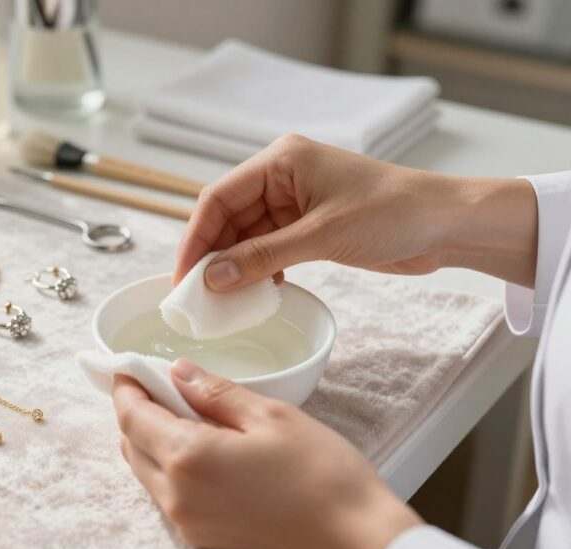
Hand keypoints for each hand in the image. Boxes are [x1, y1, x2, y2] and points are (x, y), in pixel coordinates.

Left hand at [112, 360, 421, 548]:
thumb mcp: (272, 416)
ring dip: (152, 442)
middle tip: (157, 386)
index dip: (126, 388)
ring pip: (148, 474)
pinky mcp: (206, 541)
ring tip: (184, 415)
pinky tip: (203, 451)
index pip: (132, 417)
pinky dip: (171, 469)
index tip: (130, 369)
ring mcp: (189, 525)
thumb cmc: (325, 478)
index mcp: (189, 458)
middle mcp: (178, 497)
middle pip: (131, 447)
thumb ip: (216, 393)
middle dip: (136, 413)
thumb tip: (179, 373)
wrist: (359, 544)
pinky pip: (169, 498)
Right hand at [175, 134, 537, 289]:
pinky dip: (258, 271)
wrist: (448, 224)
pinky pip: (268, 249)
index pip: (218, 198)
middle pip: (228, 218)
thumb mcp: (321, 236)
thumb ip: (262, 256)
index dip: (195, 239)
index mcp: (280, 161)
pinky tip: (254, 295)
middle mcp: (282, 178)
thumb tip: (212, 278)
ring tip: (221, 303)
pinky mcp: (309, 227)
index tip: (182, 277)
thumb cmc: (394, 213)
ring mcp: (295, 203)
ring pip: (246, 237)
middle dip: (211, 256)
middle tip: (195, 298)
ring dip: (234, 268)